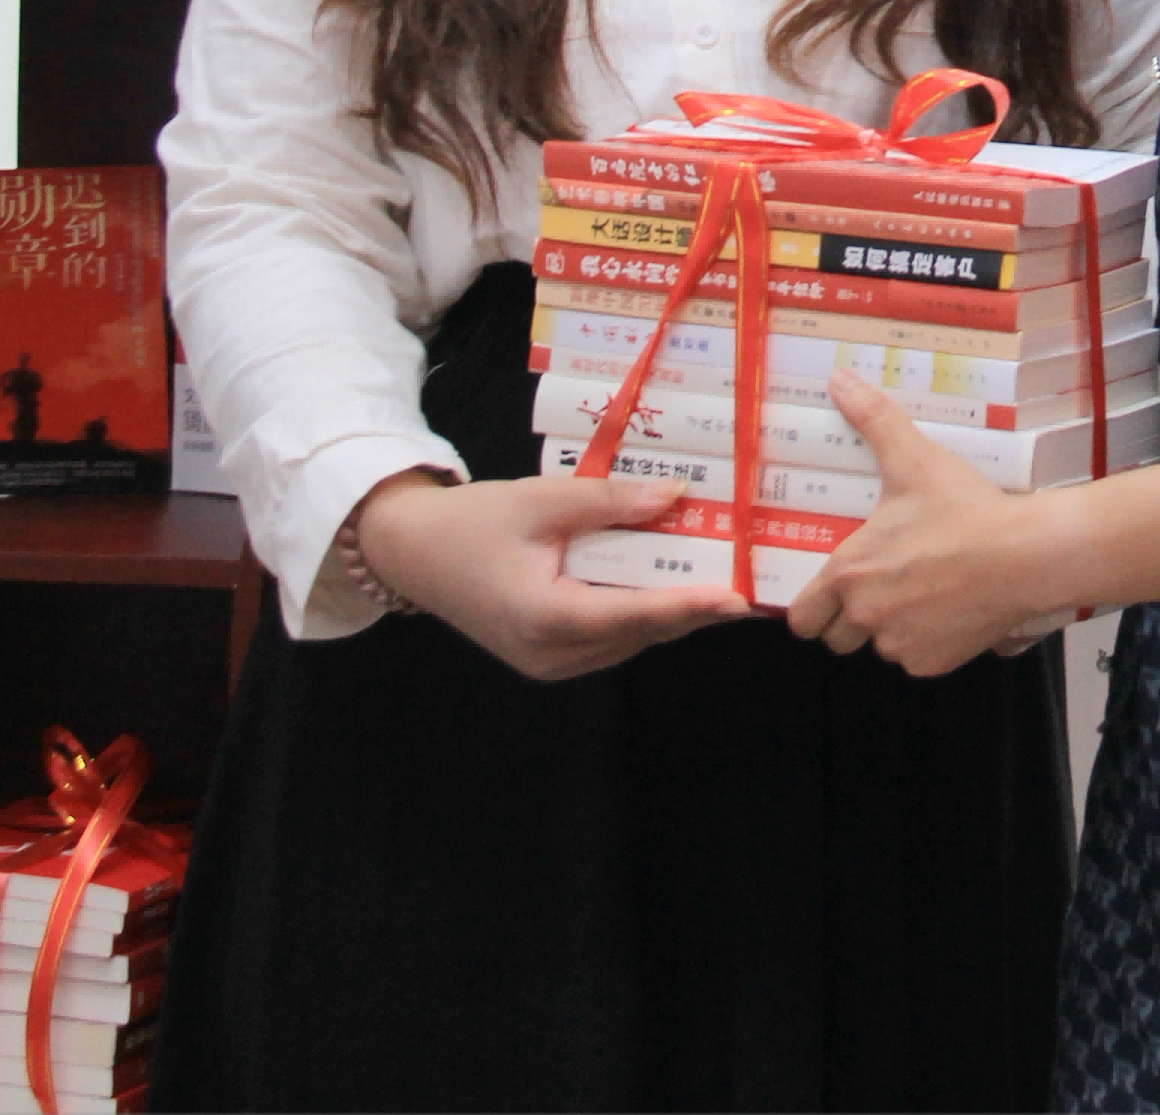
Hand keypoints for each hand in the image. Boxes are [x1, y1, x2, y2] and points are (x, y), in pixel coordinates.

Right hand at [349, 467, 748, 680]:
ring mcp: (550, 664)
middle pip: (640, 631)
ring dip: (669, 609)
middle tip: (746, 577)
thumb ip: (609, 500)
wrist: (414, 553)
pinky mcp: (550, 659)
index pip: (634, 615)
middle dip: (692, 605)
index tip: (738, 599)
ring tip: (717, 573)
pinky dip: (640, 611)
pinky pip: (611, 637)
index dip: (690, 606)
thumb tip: (676, 495)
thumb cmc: (472, 523)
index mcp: (544, 618)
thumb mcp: (540, 499)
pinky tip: (666, 580)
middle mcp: (552, 655)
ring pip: (630, 638)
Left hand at [786, 377, 1059, 676]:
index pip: (803, 618)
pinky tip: (950, 609)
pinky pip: (918, 659)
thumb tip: (839, 381)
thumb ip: (873, 419)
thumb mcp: (915, 460)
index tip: (829, 594)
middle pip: (838, 638)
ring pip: (881, 646)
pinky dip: (929, 641)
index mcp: (850, 572)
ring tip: (922, 592)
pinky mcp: (934, 663)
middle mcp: (868, 616)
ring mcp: (902, 644)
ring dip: (893, 628)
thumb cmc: (964, 510)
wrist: (1025, 555)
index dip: (812, 608)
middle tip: (880, 588)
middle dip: (852, 619)